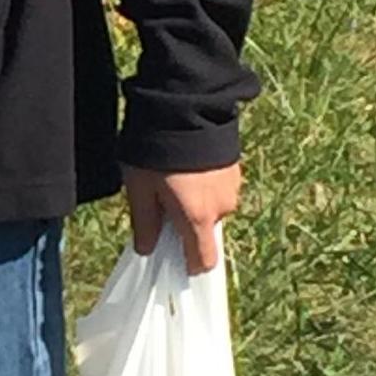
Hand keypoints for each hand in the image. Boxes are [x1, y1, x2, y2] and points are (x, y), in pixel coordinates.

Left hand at [123, 161, 241, 274]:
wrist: (185, 109)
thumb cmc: (158, 153)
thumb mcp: (140, 190)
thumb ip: (144, 224)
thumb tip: (146, 249)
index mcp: (198, 219)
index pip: (202, 262)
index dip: (187, 266)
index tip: (172, 260)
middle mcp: (222, 208)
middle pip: (204, 232)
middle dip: (184, 225)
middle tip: (161, 202)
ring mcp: (232, 187)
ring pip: (211, 209)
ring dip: (194, 203)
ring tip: (172, 178)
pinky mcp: (235, 169)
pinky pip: (218, 189)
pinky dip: (204, 186)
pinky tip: (186, 167)